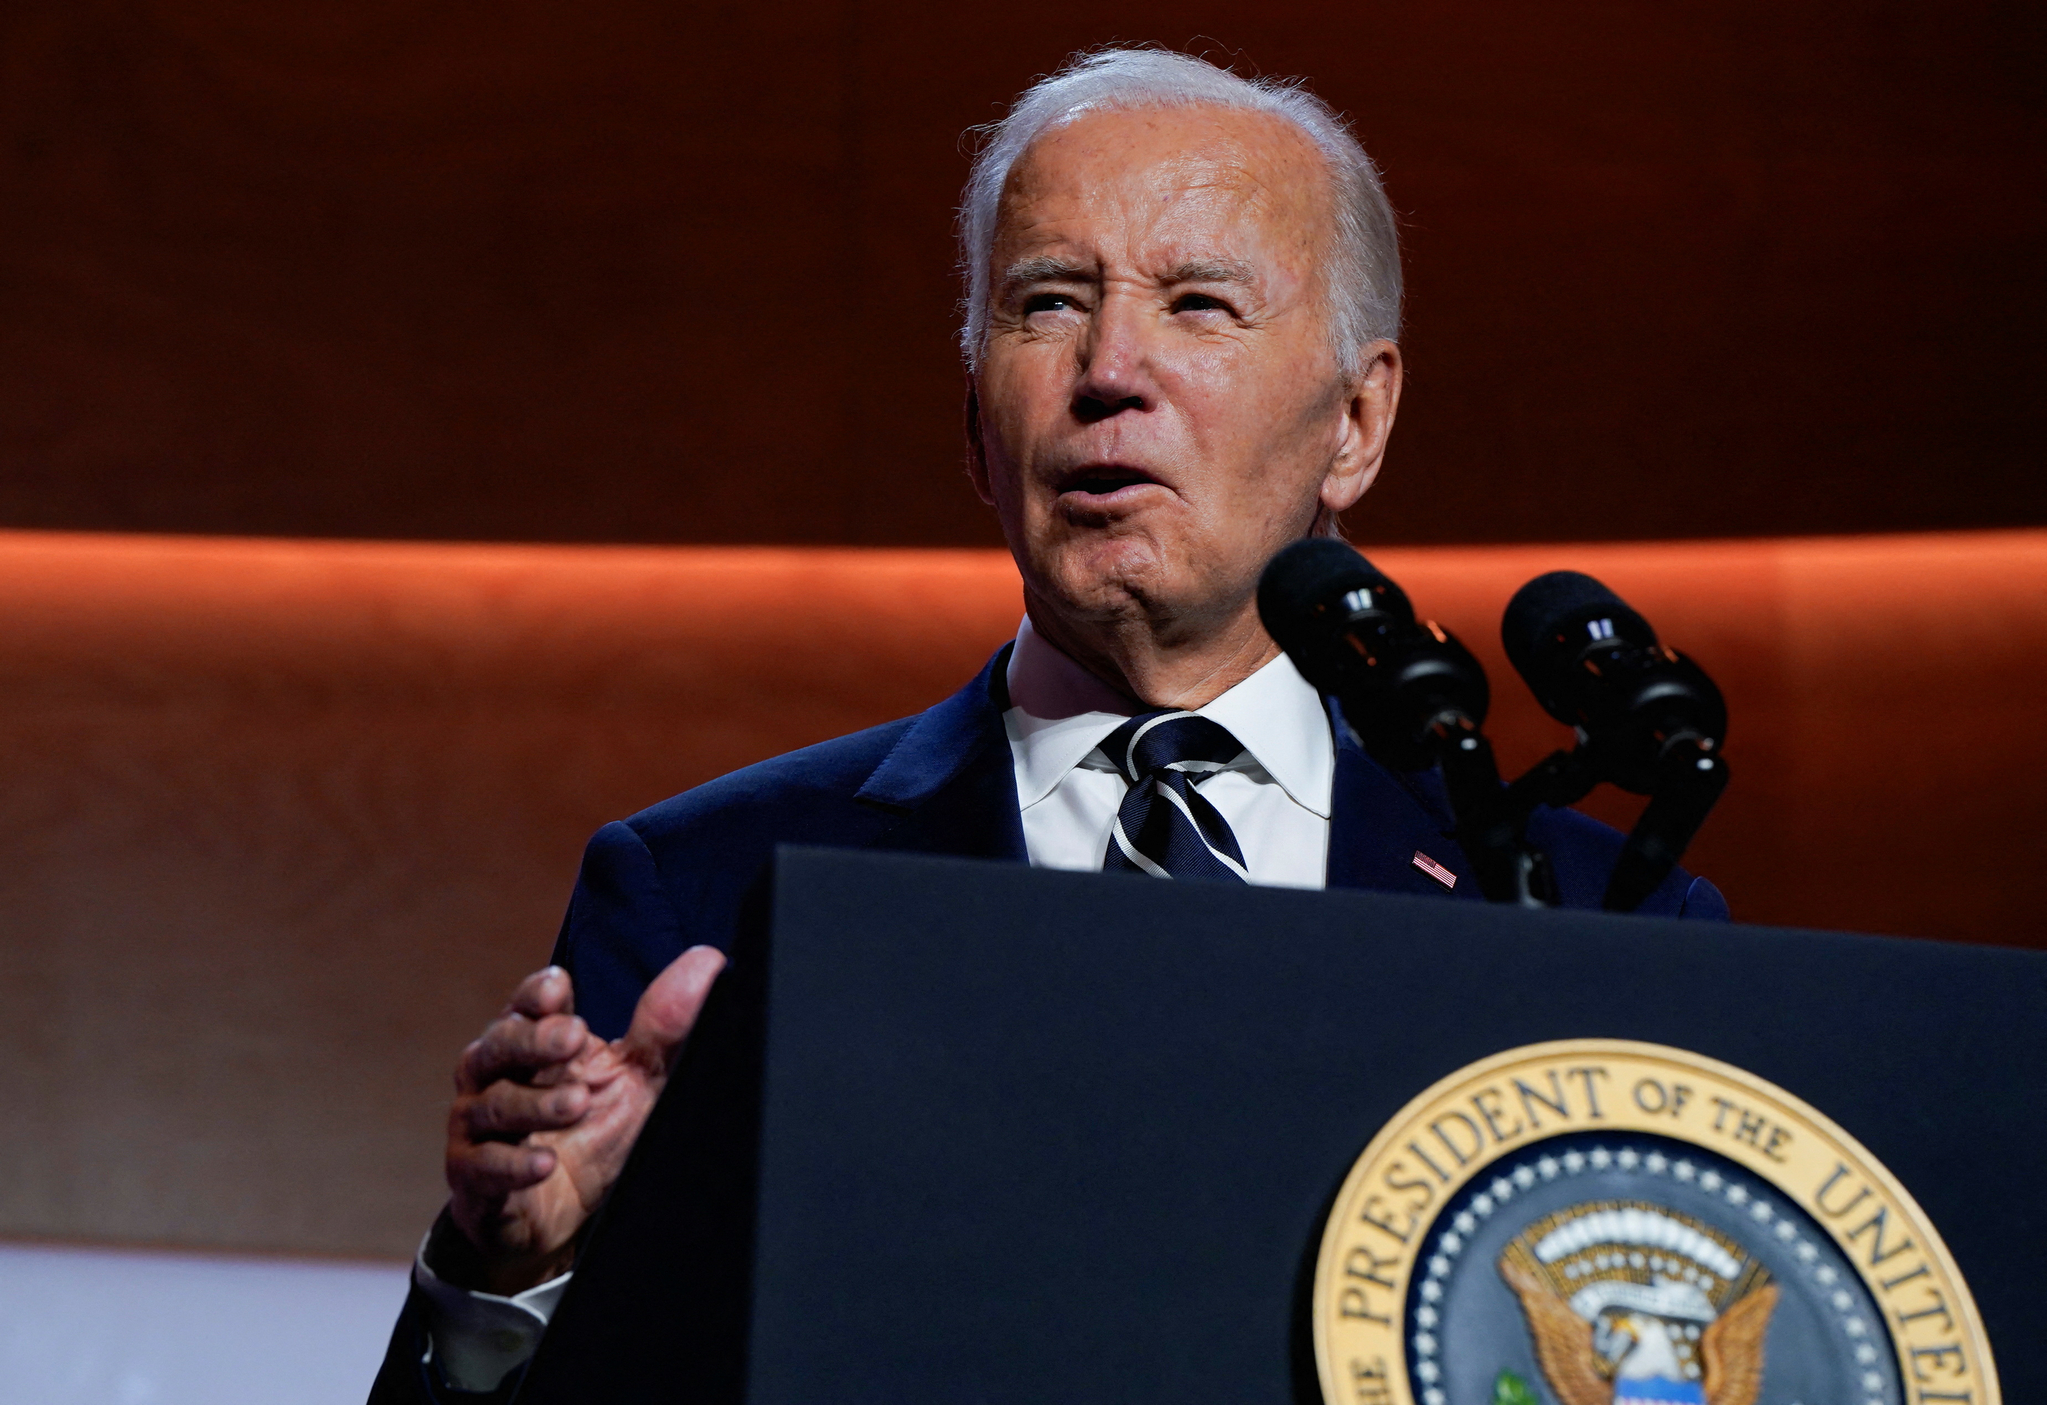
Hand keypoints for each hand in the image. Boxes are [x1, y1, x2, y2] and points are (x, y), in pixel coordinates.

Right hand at [441, 947, 726, 1293]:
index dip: (536, 993)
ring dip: (535, 1104)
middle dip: (534, 1039)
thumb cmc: (593, 1131)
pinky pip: (483, 1167)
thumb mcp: (639, 1078)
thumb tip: (708, 962)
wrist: (559, 1213)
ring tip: (577, 1103)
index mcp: (534, 1043)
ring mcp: (478, 1127)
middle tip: (574, 1036)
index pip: (526, 1006)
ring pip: (493, 1104)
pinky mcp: (473, 1178)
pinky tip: (544, 1164)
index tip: (558, 987)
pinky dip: (512, 1165)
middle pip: (500, 1045)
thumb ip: (663, 1027)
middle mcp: (496, 1076)